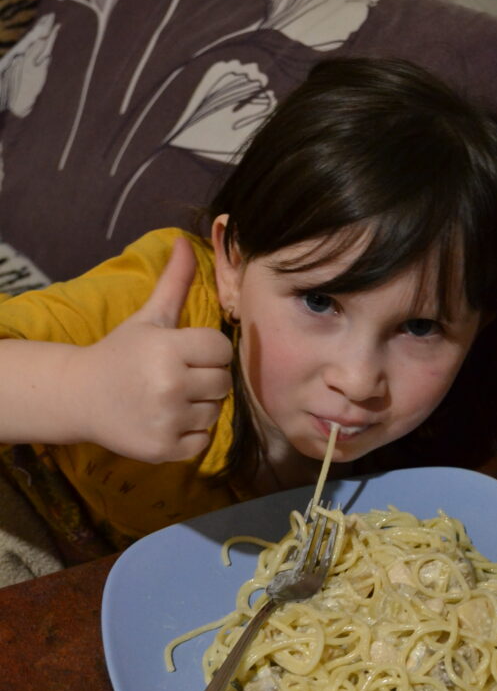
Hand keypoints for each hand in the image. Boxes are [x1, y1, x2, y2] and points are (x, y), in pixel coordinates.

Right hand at [74, 237, 232, 461]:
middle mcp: (170, 385)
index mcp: (168, 348)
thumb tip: (187, 241)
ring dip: (200, 406)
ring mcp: (167, 419)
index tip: (187, 353)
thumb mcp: (148, 318)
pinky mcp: (164, 449)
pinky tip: (167, 420)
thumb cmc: (120, 353)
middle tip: (179, 377)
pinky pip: (203, 441)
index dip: (209, 351)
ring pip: (215, 412)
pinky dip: (190, 434)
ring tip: (171, 398)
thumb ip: (174, 282)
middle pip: (223, 383)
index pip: (221, 350)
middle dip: (206, 379)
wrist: (80, 396)